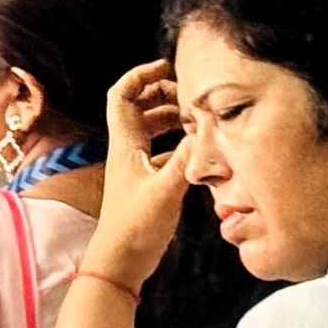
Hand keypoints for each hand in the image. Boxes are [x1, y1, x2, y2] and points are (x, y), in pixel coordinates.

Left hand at [87, 59, 191, 286]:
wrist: (121, 261)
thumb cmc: (136, 225)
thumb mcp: (166, 190)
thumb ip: (187, 160)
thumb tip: (206, 128)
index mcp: (125, 144)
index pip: (123, 95)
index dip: (140, 75)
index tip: (167, 67)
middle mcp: (128, 150)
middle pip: (139, 108)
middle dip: (162, 94)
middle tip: (190, 94)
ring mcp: (136, 166)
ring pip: (152, 130)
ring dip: (171, 119)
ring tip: (198, 119)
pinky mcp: (147, 182)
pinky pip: (163, 153)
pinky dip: (179, 146)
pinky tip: (199, 152)